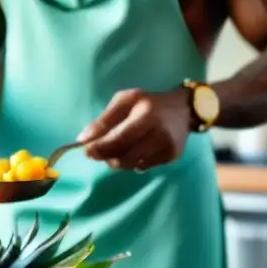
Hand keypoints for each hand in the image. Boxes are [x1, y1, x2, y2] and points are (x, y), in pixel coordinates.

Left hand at [76, 88, 192, 170]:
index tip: (86, 151)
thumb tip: (82, 139)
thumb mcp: (125, 101)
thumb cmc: (148, 103)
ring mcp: (167, 147)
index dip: (101, 147)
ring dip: (117, 161)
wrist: (183, 109)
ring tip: (115, 150)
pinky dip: (132, 162)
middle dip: (106, 156)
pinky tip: (134, 150)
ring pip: (132, 164)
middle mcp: (159, 133)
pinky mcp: (171, 157)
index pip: (119, 138)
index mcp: (146, 114)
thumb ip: (104, 119)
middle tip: (97, 153)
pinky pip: (143, 166)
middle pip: (125, 155)